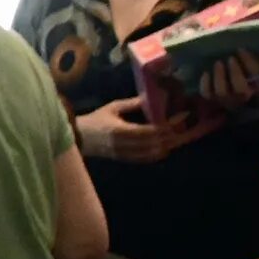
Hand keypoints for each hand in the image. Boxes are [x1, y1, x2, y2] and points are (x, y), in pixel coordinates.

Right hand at [75, 96, 192, 163]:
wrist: (77, 137)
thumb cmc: (94, 120)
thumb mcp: (112, 108)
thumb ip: (131, 104)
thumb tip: (150, 99)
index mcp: (120, 130)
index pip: (148, 131)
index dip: (163, 128)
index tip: (176, 121)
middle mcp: (123, 144)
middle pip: (152, 143)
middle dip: (168, 138)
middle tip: (181, 131)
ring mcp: (123, 153)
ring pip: (149, 153)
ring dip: (163, 147)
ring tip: (174, 140)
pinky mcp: (122, 159)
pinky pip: (142, 159)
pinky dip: (154, 155)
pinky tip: (162, 151)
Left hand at [196, 51, 258, 108]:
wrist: (227, 86)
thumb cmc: (241, 71)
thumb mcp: (249, 65)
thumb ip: (249, 60)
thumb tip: (242, 50)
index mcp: (256, 86)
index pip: (256, 77)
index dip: (249, 62)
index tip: (240, 49)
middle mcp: (242, 95)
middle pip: (240, 89)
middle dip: (236, 73)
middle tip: (231, 58)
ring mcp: (226, 98)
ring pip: (222, 92)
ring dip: (220, 76)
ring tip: (218, 62)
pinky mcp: (212, 98)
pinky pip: (207, 93)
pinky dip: (205, 83)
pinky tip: (206, 72)